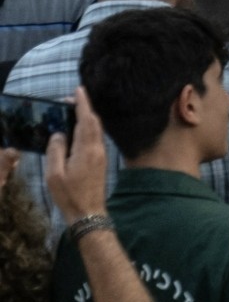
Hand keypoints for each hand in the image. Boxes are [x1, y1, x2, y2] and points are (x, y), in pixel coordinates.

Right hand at [44, 88, 106, 218]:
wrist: (89, 212)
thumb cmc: (69, 195)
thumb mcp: (54, 175)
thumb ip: (56, 151)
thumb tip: (58, 134)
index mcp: (87, 149)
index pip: (86, 120)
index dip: (83, 103)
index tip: (79, 89)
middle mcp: (98, 148)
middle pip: (93, 122)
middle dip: (84, 108)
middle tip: (69, 100)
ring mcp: (101, 154)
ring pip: (95, 129)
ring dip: (86, 118)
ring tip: (71, 112)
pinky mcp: (100, 160)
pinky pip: (95, 138)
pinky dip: (87, 129)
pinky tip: (77, 131)